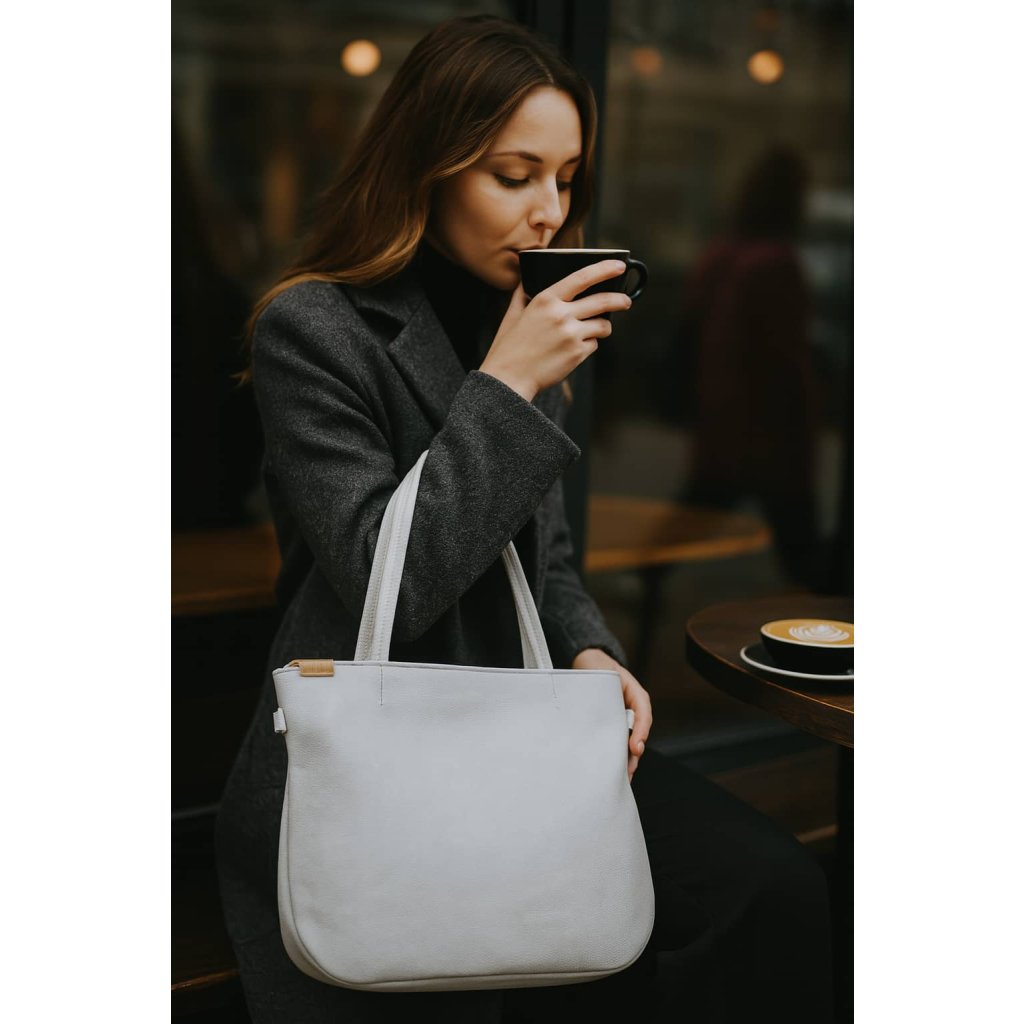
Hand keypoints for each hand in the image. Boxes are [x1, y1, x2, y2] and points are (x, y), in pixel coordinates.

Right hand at [480, 260, 633, 401]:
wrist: (509, 378)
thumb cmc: (508, 347)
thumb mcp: (512, 314)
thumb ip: (523, 293)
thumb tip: (527, 278)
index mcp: (546, 299)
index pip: (583, 277)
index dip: (605, 269)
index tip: (619, 265)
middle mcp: (561, 314)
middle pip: (603, 301)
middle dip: (620, 300)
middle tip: (626, 301)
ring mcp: (571, 334)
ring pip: (603, 325)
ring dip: (603, 327)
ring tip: (596, 330)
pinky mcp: (577, 353)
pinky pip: (594, 344)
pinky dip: (589, 345)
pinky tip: (574, 349)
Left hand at [571, 647, 652, 783]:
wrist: (589, 665)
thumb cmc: (598, 667)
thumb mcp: (603, 671)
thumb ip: (605, 685)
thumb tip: (599, 708)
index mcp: (636, 695)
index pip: (643, 713)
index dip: (640, 732)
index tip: (635, 747)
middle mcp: (633, 710)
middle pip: (638, 734)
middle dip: (633, 755)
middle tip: (628, 771)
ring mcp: (623, 720)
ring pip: (629, 743)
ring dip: (626, 760)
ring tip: (622, 777)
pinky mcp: (611, 728)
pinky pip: (617, 744)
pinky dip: (616, 758)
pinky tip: (611, 772)